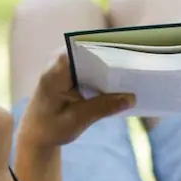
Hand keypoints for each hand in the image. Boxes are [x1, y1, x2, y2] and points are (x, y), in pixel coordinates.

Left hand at [17, 50, 134, 157]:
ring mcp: (68, 61)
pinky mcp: (76, 68)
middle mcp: (61, 59)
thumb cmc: (51, 127)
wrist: (37, 132)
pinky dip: (111, 72)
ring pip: (98, 55)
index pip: (86, 49)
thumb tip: (131, 98)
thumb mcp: (76, 121)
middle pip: (95, 49)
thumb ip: (102, 108)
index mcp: (55, 70)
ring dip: (117, 63)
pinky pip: (98, 64)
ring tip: (142, 71)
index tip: (132, 56)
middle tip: (144, 65)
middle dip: (118, 57)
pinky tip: (130, 81)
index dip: (110, 49)